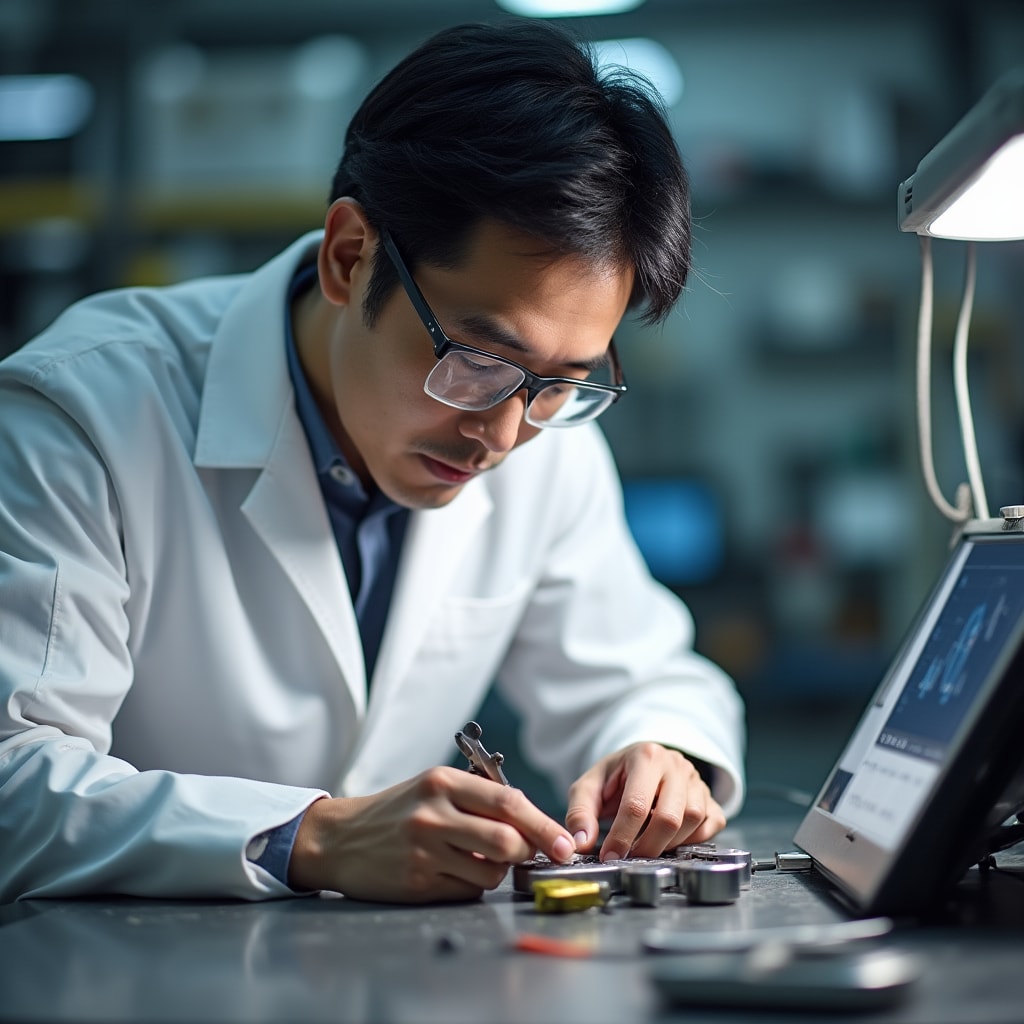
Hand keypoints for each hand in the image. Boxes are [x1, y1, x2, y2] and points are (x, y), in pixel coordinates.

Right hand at [287, 767, 574, 901]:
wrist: (338, 838)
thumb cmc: (395, 810)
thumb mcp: (433, 787)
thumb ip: (478, 799)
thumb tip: (532, 822)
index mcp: (442, 782)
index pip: (509, 802)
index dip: (543, 825)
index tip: (565, 844)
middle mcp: (434, 814)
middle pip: (507, 841)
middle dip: (527, 852)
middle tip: (527, 853)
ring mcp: (425, 851)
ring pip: (491, 871)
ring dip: (497, 871)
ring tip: (477, 858)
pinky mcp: (417, 882)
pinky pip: (467, 890)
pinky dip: (471, 884)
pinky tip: (453, 872)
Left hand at [565, 742, 724, 860]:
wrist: (641, 764)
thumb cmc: (615, 777)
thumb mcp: (589, 787)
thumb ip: (580, 813)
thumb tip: (582, 842)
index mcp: (645, 756)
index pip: (637, 804)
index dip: (622, 836)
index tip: (609, 856)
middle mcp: (676, 765)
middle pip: (670, 817)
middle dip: (648, 846)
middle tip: (629, 858)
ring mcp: (697, 780)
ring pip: (694, 820)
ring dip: (670, 843)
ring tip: (647, 847)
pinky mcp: (711, 797)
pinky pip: (712, 823)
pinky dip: (694, 839)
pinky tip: (671, 840)